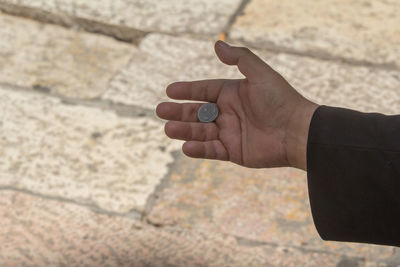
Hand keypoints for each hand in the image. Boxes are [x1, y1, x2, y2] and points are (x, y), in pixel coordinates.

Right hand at [156, 41, 318, 169]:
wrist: (297, 132)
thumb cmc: (280, 100)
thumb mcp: (260, 74)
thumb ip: (239, 58)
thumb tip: (217, 45)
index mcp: (232, 93)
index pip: (204, 91)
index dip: (187, 90)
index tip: (170, 90)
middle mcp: (228, 113)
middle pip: (198, 112)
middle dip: (179, 111)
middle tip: (160, 111)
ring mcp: (230, 133)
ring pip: (200, 131)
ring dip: (184, 130)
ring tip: (168, 129)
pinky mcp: (234, 152)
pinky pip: (211, 150)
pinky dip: (199, 149)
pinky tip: (185, 147)